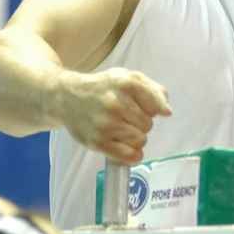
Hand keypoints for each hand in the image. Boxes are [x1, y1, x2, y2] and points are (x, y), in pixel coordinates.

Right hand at [48, 68, 171, 164]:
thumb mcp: (130, 78)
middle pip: (148, 125)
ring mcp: (105, 124)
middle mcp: (115, 103)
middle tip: (126, 118)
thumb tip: (167, 112)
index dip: (151, 109)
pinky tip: (126, 148)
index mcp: (126, 83)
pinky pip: (127, 156)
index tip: (140, 107)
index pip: (156, 107)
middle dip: (141, 123)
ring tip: (122, 130)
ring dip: (135, 138)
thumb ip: (154, 91)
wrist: (67, 97)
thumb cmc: (104, 88)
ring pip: (140, 140)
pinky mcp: (97, 142)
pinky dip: (131, 155)